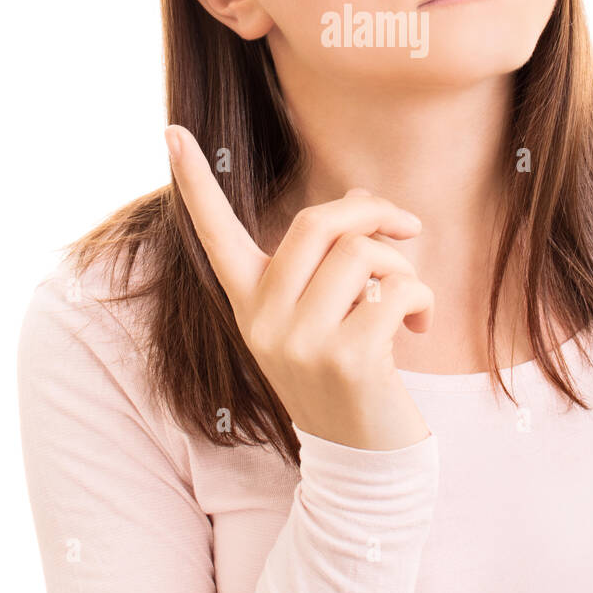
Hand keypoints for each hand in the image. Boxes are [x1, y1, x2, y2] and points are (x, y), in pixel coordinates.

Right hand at [164, 126, 434, 449]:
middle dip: (372, 212)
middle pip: (316, 223)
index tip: (171, 131)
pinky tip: (421, 328)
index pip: (215, 236)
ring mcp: (301, 343)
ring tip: (410, 299)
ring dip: (403, 265)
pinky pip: (395, 291)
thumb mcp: (325, 314)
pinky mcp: (347, 360)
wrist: (365, 460)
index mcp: (250, 303)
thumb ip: (331, 259)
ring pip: (362, 254)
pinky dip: (421, 298)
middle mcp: (264, 321)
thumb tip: (363, 202)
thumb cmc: (349, 373)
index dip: (194, 184)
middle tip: (407, 226)